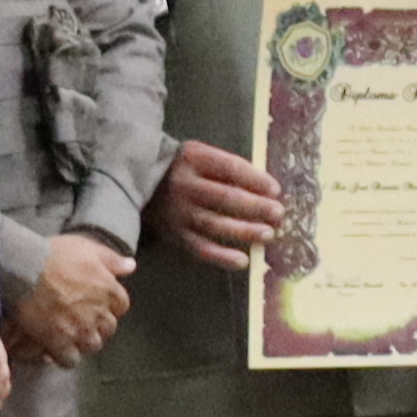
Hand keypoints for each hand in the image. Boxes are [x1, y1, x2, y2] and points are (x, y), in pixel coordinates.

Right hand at [5, 229, 134, 368]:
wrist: (24, 271)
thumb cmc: (54, 255)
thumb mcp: (87, 248)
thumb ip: (111, 260)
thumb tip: (131, 266)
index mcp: (109, 291)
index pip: (121, 306)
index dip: (108, 305)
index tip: (96, 302)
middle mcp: (99, 314)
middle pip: (108, 329)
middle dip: (97, 325)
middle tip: (81, 319)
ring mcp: (81, 331)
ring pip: (91, 345)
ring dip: (83, 341)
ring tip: (69, 335)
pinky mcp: (60, 343)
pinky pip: (70, 360)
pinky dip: (65, 356)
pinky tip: (56, 348)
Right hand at [152, 138, 282, 270]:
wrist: (137, 181)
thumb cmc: (182, 168)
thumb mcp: (200, 155)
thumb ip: (228, 168)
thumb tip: (268, 189)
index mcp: (194, 159)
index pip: (229, 168)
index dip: (255, 179)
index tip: (276, 190)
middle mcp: (184, 185)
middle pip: (225, 198)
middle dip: (255, 207)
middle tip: (279, 214)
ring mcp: (177, 212)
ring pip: (215, 224)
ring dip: (244, 231)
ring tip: (269, 235)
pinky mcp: (173, 234)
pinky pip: (199, 248)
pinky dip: (221, 257)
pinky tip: (242, 261)